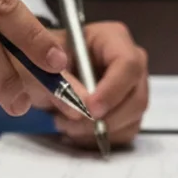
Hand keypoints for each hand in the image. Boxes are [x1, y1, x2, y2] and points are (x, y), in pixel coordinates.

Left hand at [33, 22, 149, 146]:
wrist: (43, 77)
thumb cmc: (43, 63)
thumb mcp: (41, 66)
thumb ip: (60, 84)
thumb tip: (80, 109)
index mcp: (113, 38)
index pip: (128, 64)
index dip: (112, 91)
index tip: (89, 110)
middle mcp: (131, 62)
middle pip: (137, 98)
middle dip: (104, 118)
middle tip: (70, 123)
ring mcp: (134, 88)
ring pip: (132, 119)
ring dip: (97, 130)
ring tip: (66, 124)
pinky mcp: (129, 111)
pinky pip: (126, 133)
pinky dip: (100, 138)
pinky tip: (77, 130)